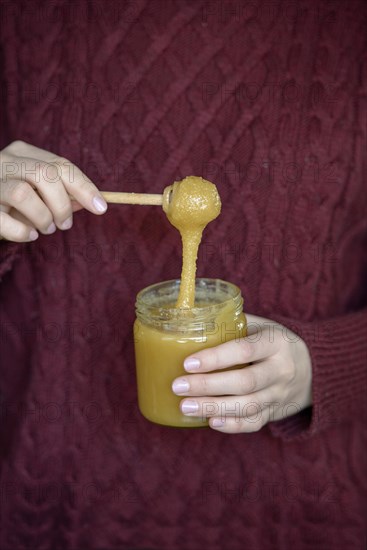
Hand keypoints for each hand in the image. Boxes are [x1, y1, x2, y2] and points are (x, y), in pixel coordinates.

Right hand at [0, 140, 107, 241]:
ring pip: (23, 194)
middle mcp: (3, 161)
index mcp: (21, 153)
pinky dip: (21, 232)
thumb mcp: (36, 192)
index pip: (61, 165)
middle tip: (65, 224)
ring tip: (45, 228)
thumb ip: (61, 193)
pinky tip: (28, 235)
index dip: (84, 187)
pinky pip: (3, 219)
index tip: (101, 207)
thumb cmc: (9, 201)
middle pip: (45, 175)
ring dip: (42, 217)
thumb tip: (92, 201)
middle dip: (63, 204)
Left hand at [172, 313, 311, 433]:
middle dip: (208, 386)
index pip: (244, 350)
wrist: (313, 368)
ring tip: (185, 406)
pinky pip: (254, 423)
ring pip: (247, 407)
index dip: (216, 358)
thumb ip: (233, 323)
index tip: (188, 363)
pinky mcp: (275, 413)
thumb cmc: (273, 342)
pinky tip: (209, 422)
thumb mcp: (262, 326)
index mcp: (275, 343)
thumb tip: (191, 320)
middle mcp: (281, 370)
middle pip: (244, 382)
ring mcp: (279, 394)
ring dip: (213, 408)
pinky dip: (232, 425)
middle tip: (178, 386)